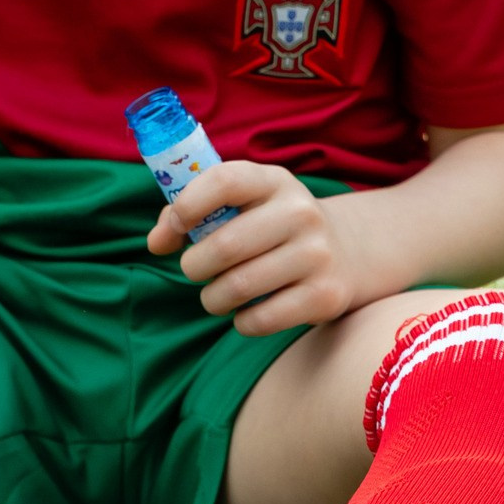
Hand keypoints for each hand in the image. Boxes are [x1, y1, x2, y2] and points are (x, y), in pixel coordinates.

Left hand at [147, 160, 364, 333]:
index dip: (187, 205)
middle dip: (195, 265)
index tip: (174, 228)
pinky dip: (241, 322)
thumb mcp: (244, 204)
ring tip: (214, 296)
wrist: (347, 249)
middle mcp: (300, 213)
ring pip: (239, 286)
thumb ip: (193, 211)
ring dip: (213, 298)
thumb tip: (156, 242)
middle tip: (194, 270)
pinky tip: (244, 313)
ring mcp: (317, 255)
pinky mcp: (325, 296)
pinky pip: (262, 318)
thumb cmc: (271, 225)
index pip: (224, 181)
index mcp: (274, 181)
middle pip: (226, 245)